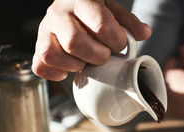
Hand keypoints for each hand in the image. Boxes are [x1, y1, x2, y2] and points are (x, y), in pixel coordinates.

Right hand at [32, 0, 151, 80]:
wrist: (72, 4)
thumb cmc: (95, 10)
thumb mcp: (114, 10)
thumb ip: (129, 22)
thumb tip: (145, 33)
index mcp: (81, 0)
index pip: (100, 24)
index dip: (115, 41)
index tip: (119, 45)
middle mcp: (58, 12)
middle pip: (74, 42)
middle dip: (97, 56)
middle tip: (104, 56)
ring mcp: (44, 29)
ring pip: (52, 54)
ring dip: (75, 65)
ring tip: (86, 62)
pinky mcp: (38, 46)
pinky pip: (39, 65)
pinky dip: (55, 73)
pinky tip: (69, 70)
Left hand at [163, 46, 183, 123]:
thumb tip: (182, 48)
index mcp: (166, 75)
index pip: (170, 62)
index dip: (180, 61)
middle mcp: (161, 86)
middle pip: (167, 73)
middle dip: (176, 72)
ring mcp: (163, 98)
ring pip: (167, 84)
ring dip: (175, 82)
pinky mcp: (166, 107)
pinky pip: (168, 95)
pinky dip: (174, 93)